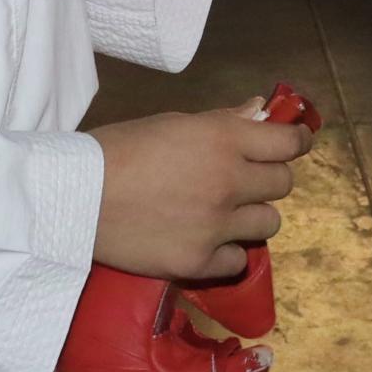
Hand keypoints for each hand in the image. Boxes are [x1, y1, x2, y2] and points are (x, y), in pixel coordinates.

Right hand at [90, 103, 313, 279]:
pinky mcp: (199, 261)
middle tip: (245, 181)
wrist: (75, 198)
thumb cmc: (118, 149)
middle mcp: (229, 181)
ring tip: (226, 214)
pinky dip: (227, 253)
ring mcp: (217, 224)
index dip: (296, 142)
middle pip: (282, 184)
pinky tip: (206, 242)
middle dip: (268, 179)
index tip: (294, 144)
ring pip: (269, 223)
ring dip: (252, 216)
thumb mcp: (174, 123)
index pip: (288, 143)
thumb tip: (259, 109)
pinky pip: (238, 261)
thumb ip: (222, 121)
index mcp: (224, 139)